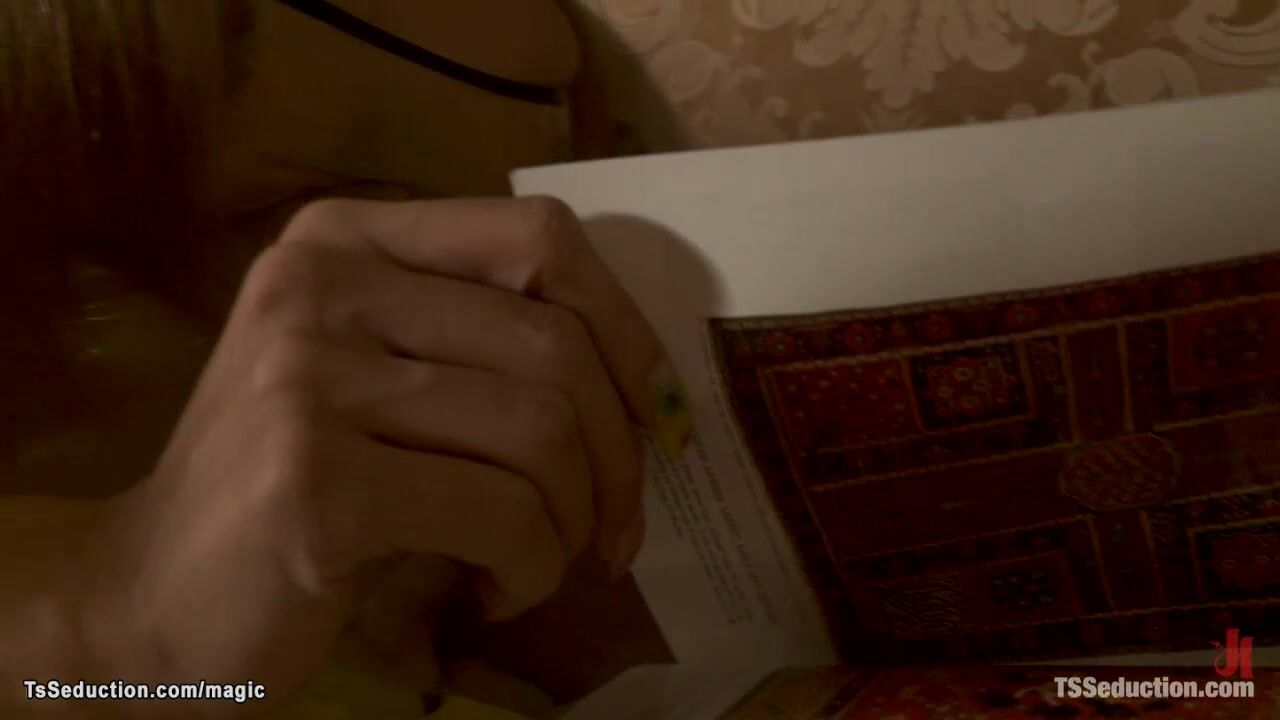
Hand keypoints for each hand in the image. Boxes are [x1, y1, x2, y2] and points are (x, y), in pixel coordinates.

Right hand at [71, 197, 686, 715]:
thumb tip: (649, 392)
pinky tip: (498, 592)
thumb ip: (483, 343)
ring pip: (540, 430)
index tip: (656, 420)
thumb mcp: (378, 377)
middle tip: (614, 530)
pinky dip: (532, 567)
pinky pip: (503, 513)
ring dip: (574, 519)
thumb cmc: (288, 486)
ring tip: (544, 562)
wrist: (146, 597)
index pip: (540, 238)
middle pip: (555, 342)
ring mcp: (308, 378)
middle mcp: (320, 283)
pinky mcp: (316, 483)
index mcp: (346, 238)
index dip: (626, 330)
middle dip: (619, 455)